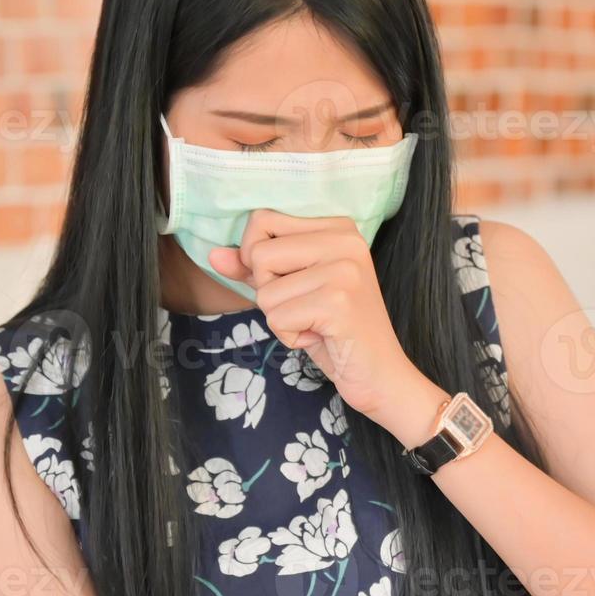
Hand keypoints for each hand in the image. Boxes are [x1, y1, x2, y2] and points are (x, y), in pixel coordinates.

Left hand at [209, 210, 444, 437]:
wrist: (380, 375)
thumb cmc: (334, 331)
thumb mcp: (292, 290)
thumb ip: (255, 269)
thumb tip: (214, 256)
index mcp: (337, 226)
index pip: (262, 220)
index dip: (258, 259)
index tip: (293, 283)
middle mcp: (345, 239)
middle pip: (258, 253)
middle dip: (269, 291)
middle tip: (306, 307)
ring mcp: (344, 269)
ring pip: (264, 291)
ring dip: (280, 318)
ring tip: (314, 324)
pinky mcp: (338, 301)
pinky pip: (277, 317)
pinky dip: (290, 337)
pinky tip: (319, 338)